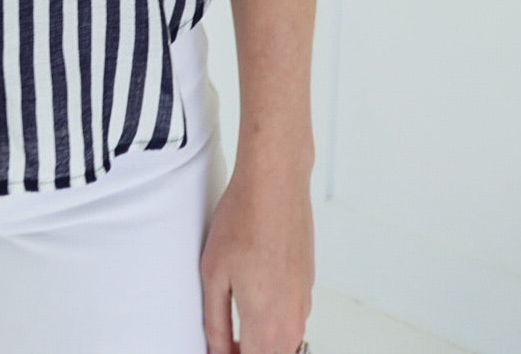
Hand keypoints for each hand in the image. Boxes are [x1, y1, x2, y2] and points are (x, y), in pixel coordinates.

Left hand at [199, 160, 313, 353]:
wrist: (276, 183)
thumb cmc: (243, 220)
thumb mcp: (213, 274)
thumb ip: (215, 322)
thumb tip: (217, 350)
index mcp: (265, 322)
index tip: (218, 349)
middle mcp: (291, 319)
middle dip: (247, 352)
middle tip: (224, 342)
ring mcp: (303, 302)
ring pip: (285, 343)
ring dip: (262, 343)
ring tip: (235, 329)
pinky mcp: (308, 285)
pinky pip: (292, 319)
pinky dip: (274, 323)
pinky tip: (254, 300)